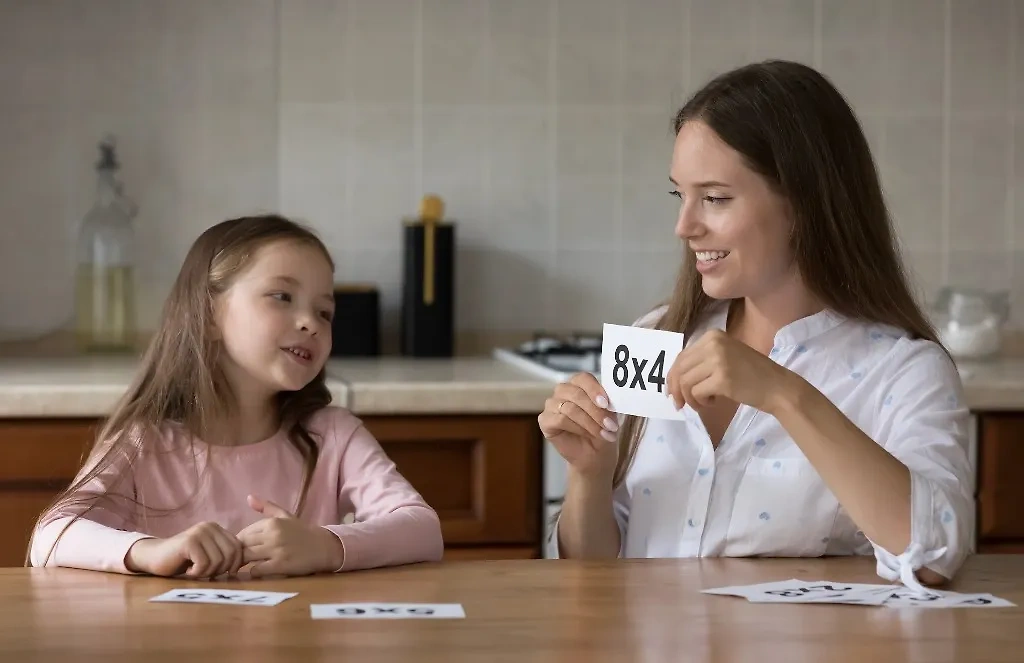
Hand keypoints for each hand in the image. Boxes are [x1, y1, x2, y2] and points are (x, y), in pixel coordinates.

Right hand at [124, 522, 243, 577]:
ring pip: (218, 561)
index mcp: (217, 528)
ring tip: (195, 571)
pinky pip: (204, 564)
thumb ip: (223, 553)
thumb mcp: (208, 554)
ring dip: (207, 573)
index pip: (238, 547)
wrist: (154, 558)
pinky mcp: (189, 542)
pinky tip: (188, 570)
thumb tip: (244, 564)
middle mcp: (210, 527)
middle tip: (206, 573)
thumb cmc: (183, 560)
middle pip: (231, 554)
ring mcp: (199, 532)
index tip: (225, 573)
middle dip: (222, 570)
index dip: (236, 564)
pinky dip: (197, 573)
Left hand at [237, 495, 344, 577]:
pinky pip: (257, 570)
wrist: (323, 547)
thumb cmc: (302, 531)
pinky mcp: (280, 565)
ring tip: (247, 566)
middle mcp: (272, 534)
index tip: (242, 549)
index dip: (239, 543)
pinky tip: (260, 571)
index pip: (243, 533)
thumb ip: (266, 507)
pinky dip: (254, 572)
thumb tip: (248, 497)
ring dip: (244, 563)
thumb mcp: (285, 515)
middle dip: (239, 554)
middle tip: (241, 560)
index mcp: (271, 522)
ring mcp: (276, 550)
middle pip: (242, 546)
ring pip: (246, 557)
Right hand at [537, 372, 619, 477]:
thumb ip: (607, 404)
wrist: (594, 454)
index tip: (607, 404)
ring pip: (570, 408)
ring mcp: (551, 405)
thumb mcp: (609, 415)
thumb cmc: (601, 430)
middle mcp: (563, 391)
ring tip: (605, 434)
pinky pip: (561, 420)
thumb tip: (609, 401)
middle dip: (596, 411)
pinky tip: (589, 435)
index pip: (583, 378)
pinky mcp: (545, 420)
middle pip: (577, 393)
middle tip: (611, 425)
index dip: (595, 390)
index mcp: (578, 384)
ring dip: (590, 423)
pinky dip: (578, 428)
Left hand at [666, 329, 799, 413]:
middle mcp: (713, 343)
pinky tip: (714, 402)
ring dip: (690, 398)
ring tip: (703, 403)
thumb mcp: (724, 358)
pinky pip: (697, 393)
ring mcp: (718, 359)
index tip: (673, 392)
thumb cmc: (751, 375)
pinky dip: (700, 402)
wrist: (777, 386)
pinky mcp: (722, 378)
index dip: (673, 376)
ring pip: (685, 382)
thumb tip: (673, 380)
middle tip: (680, 405)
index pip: (681, 356)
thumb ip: (701, 362)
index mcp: (712, 335)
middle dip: (676, 390)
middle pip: (680, 369)